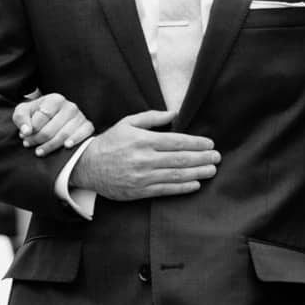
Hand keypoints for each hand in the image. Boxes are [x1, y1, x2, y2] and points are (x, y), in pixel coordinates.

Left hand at [12, 92, 93, 155]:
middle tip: (28, 144)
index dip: (32, 129)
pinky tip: (66, 146)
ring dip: (50, 145)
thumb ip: (21, 118)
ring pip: (64, 135)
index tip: (24, 136)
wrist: (50, 119)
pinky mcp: (87, 126)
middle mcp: (70, 106)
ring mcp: (80, 116)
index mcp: (55, 99)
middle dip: (38, 139)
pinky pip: (83, 135)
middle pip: (52, 128)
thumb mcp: (23, 112)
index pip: (42, 117)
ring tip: (39, 151)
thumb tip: (26, 131)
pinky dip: (75, 140)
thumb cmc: (35, 115)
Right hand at [69, 109, 219, 198]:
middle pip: (180, 159)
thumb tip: (174, 114)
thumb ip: (151, 118)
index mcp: (142, 140)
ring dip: (197, 173)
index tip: (209, 143)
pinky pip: (166, 190)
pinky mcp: (140, 191)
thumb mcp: (127, 123)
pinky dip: (183, 187)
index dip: (195, 143)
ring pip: (176, 175)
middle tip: (217, 157)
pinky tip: (195, 184)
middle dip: (202, 158)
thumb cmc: (109, 143)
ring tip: (212, 170)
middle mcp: (144, 159)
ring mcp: (142, 177)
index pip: (176, 141)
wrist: (87, 166)